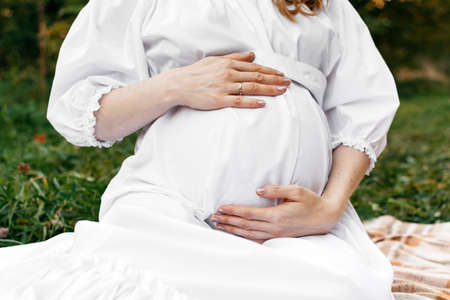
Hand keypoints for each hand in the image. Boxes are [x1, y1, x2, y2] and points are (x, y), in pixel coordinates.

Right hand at [163, 51, 290, 109]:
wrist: (178, 84)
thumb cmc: (196, 73)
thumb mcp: (215, 60)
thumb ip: (234, 57)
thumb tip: (252, 55)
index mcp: (228, 64)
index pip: (254, 67)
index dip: (270, 71)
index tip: (282, 75)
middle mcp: (228, 74)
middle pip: (257, 76)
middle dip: (275, 80)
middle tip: (288, 83)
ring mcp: (224, 87)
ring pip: (251, 87)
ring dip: (269, 89)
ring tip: (282, 91)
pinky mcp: (219, 100)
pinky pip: (239, 101)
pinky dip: (252, 102)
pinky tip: (263, 103)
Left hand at [209, 184, 345, 243]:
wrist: (324, 217)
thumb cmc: (310, 201)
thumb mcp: (295, 190)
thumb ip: (276, 190)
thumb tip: (258, 189)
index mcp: (277, 215)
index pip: (249, 213)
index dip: (233, 211)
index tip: (221, 208)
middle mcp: (274, 227)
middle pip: (245, 225)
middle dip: (228, 221)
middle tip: (213, 217)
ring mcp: (276, 234)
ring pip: (249, 234)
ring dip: (232, 230)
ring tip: (219, 225)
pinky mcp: (278, 237)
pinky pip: (257, 240)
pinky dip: (244, 238)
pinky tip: (236, 235)